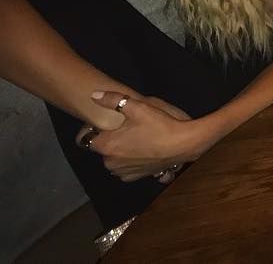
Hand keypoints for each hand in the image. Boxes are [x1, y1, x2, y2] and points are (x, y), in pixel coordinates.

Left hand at [77, 91, 202, 182]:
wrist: (184, 144)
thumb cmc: (159, 125)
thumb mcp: (138, 107)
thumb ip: (114, 100)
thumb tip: (93, 95)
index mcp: (107, 146)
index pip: (89, 138)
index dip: (99, 129)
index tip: (112, 123)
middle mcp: (111, 163)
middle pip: (104, 149)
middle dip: (113, 140)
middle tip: (130, 128)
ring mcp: (124, 173)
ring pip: (116, 159)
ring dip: (122, 152)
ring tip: (140, 139)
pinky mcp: (137, 177)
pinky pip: (128, 168)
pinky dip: (133, 161)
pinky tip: (145, 151)